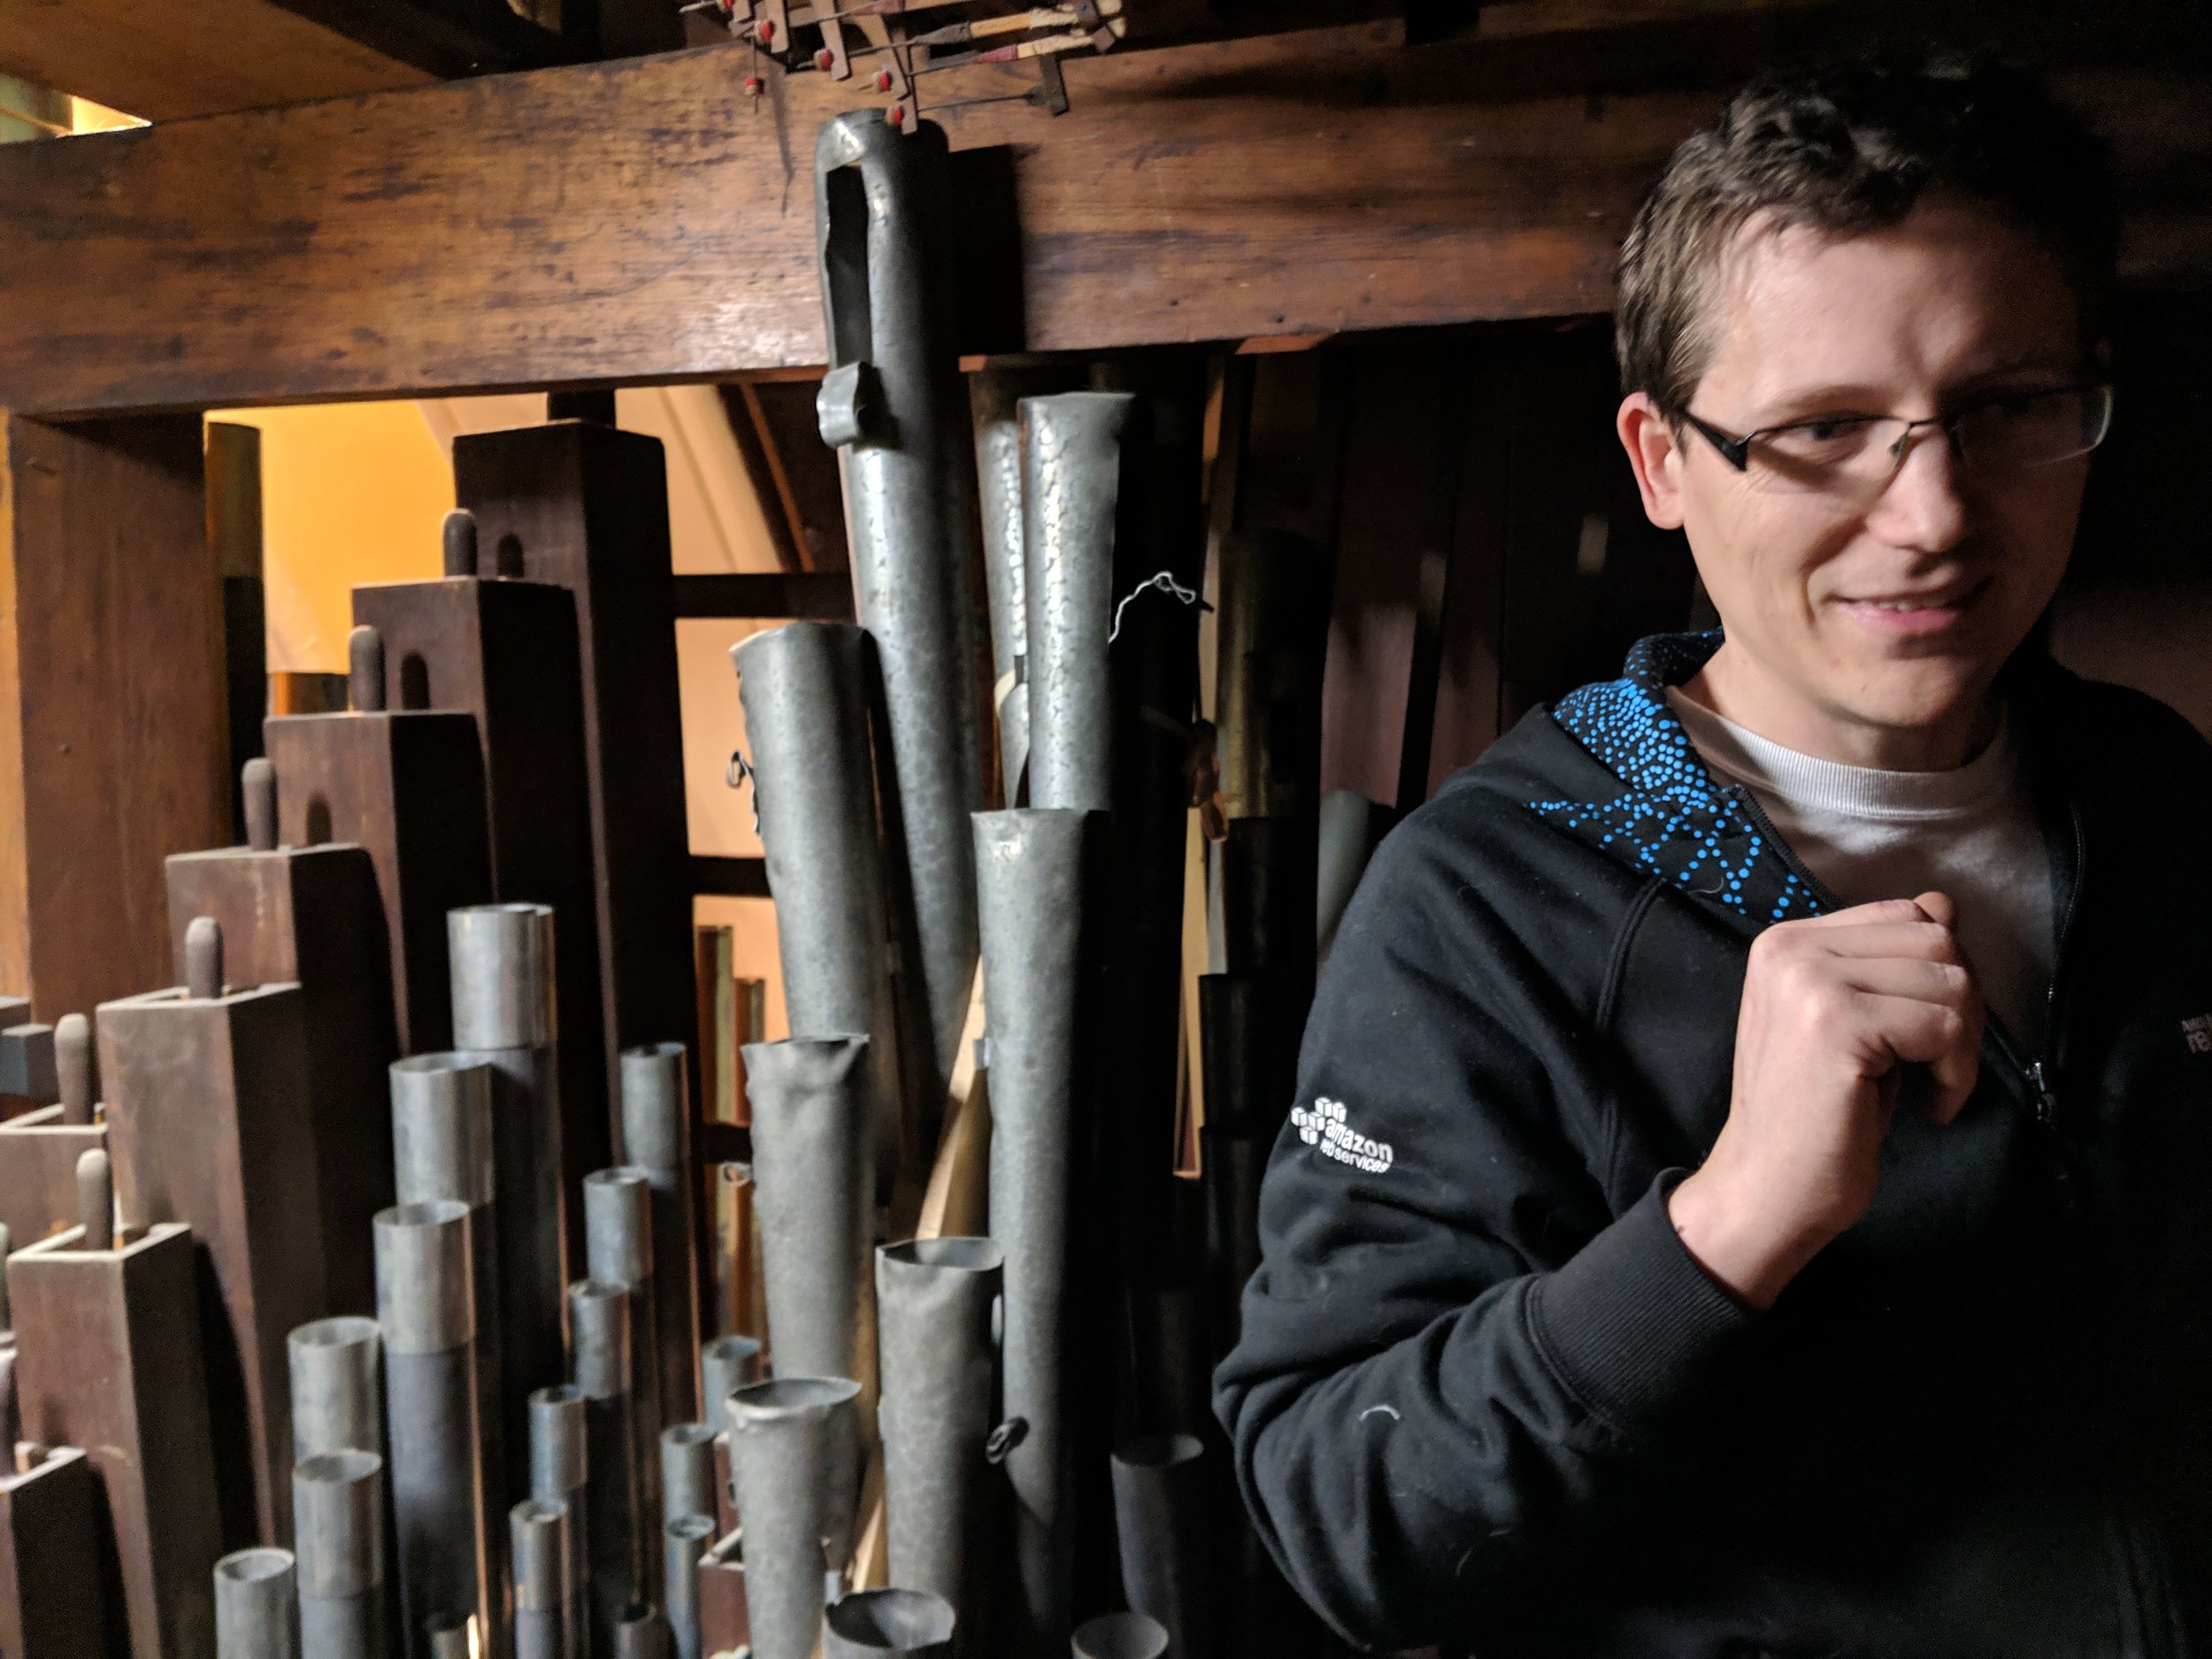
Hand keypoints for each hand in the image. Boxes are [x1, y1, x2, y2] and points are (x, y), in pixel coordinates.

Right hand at [1666, 891, 1982, 1309]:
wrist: (1767, 1189)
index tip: (1921, 1038)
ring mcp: (1809, 982)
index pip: (1906, 914)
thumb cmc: (1815, 1116)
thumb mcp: (1854, 1021)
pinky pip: (1944, 1024)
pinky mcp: (1835, 1023)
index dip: (1938, 976)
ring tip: (1929, 1088)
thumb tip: (1944, 902)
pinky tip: (1928, 1107)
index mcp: (1787, 942)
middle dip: (1961, 1007)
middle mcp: (1791, 948)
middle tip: (1936, 1067)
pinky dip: (1956, 1074)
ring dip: (1963, 1045)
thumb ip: (1891, 961)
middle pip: (1937, 939)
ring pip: (1950, 979)